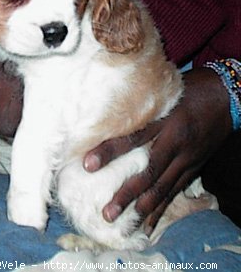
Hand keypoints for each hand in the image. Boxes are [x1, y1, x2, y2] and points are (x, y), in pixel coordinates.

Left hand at [83, 67, 231, 232]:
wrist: (226, 97)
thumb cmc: (189, 90)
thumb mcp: (164, 90)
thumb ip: (140, 104)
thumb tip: (107, 111)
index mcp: (165, 120)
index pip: (133, 138)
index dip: (110, 151)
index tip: (88, 165)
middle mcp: (176, 142)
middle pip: (149, 172)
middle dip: (127, 194)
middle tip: (107, 212)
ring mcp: (187, 158)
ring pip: (163, 187)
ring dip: (143, 207)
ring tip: (124, 224)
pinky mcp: (194, 167)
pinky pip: (176, 191)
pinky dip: (162, 208)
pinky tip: (149, 224)